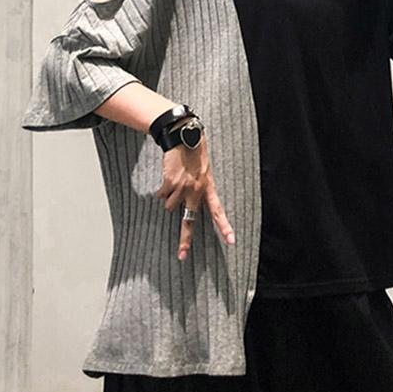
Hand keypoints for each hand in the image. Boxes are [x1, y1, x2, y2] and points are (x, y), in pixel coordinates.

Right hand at [154, 126, 235, 261]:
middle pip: (189, 220)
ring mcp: (182, 188)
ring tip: (174, 182)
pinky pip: (161, 195)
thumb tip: (184, 208)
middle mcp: (196, 190)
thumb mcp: (203, 172)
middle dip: (185, 240)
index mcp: (208, 188)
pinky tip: (167, 177)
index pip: (218, 210)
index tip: (230, 240)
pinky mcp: (169, 183)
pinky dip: (161, 190)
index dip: (224, 226)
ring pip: (169, 206)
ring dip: (169, 198)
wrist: (183, 136)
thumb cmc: (194, 154)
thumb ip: (199, 189)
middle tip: (182, 255)